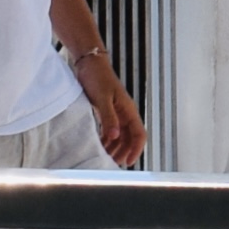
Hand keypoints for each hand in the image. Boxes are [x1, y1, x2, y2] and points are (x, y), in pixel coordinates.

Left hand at [76, 50, 146, 167]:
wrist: (89, 63)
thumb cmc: (97, 77)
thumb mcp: (102, 98)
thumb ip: (109, 118)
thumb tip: (114, 137)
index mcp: (128, 110)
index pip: (139, 134)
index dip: (136, 149)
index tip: (128, 162)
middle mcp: (125, 113)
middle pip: (130, 138)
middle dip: (124, 152)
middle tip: (112, 164)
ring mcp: (116, 112)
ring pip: (120, 136)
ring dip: (115, 147)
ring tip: (105, 158)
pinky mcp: (106, 111)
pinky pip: (110, 130)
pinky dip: (106, 140)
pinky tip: (99, 145)